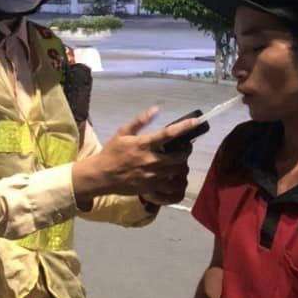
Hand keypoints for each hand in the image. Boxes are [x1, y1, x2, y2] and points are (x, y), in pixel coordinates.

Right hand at [72, 108, 198, 201]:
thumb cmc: (111, 152)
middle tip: (184, 148)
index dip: (184, 127)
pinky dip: (175, 181)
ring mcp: (151, 176)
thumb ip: (140, 121)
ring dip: (182, 166)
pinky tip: (173, 177)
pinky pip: (169, 188)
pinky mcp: (150, 188)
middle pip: (179, 156)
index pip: (168, 134)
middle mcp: (150, 161)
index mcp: (143, 145)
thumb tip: (155, 109)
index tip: (196, 122)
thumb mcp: (123, 132)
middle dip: (185, 151)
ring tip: (180, 162)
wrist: (100, 176)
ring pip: (177, 172)